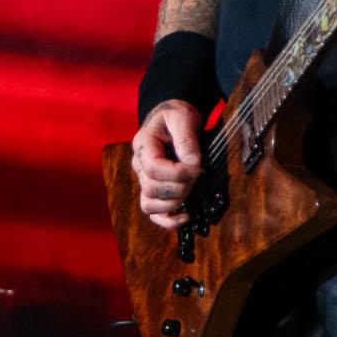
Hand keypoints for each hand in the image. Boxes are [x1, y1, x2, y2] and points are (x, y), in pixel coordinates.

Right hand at [129, 97, 205, 228]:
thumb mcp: (183, 117)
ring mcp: (143, 180)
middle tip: (197, 176)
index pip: (153, 168)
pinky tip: (187, 215)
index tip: (197, 168)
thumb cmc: (177, 116)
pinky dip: (169, 220)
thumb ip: (187, 139)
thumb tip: (192, 164)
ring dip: (173, 203)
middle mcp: (139, 164)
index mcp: (143, 145)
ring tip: (190, 190)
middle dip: (179, 187)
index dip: (177, 173)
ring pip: (149, 204)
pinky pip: (153, 213)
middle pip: (151, 188)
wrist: (172, 118)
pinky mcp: (152, 190)